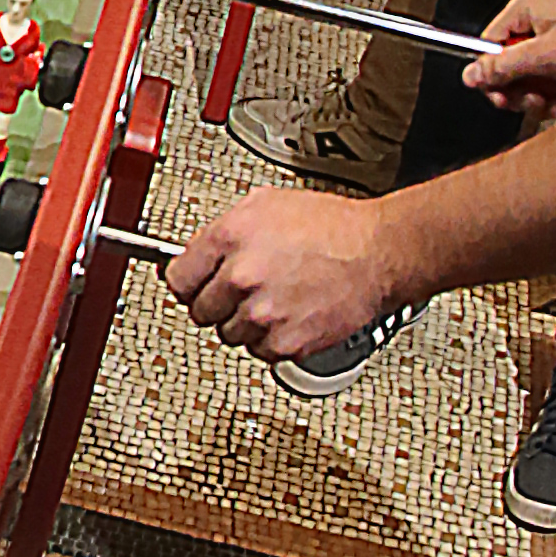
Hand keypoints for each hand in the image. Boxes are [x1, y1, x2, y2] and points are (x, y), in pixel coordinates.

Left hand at [167, 182, 395, 359]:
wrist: (377, 254)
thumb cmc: (330, 226)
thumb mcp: (264, 205)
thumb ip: (222, 231)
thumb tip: (195, 253)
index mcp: (230, 237)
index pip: (177, 279)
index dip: (188, 283)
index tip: (194, 286)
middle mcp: (242, 277)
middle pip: (200, 311)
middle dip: (217, 303)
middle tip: (240, 293)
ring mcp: (263, 313)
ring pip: (228, 334)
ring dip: (245, 323)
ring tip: (273, 301)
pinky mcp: (286, 343)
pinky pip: (259, 352)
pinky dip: (270, 340)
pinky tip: (288, 316)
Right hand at [463, 0, 555, 117]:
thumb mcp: (546, 56)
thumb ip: (504, 65)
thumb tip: (470, 75)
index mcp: (528, 6)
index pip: (489, 41)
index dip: (491, 70)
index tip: (497, 93)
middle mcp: (537, 22)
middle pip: (505, 63)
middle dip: (517, 87)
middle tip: (527, 100)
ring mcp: (553, 42)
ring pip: (526, 78)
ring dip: (536, 96)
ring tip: (550, 100)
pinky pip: (546, 83)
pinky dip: (552, 97)